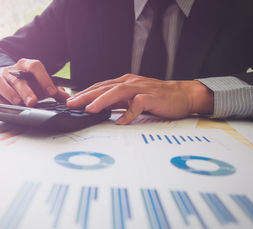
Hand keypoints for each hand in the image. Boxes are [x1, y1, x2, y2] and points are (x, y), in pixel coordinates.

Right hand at [0, 58, 69, 105]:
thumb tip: (67, 98)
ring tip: (18, 103)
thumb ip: (55, 91)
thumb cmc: (28, 84)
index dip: (44, 79)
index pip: (35, 66)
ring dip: (10, 93)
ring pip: (1, 82)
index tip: (52, 93)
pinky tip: (5, 106)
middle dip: (26, 91)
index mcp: (26, 65)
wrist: (8, 80)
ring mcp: (0, 78)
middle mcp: (12, 70)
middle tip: (33, 102)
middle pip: (19, 78)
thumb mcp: (41, 85)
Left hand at [66, 74, 212, 123]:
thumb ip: (118, 102)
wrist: (183, 95)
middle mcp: (131, 83)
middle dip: (86, 96)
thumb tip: (99, 110)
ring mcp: (141, 89)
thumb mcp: (133, 97)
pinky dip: (128, 113)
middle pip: (104, 87)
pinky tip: (120, 121)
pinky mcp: (152, 98)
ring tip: (88, 109)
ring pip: (118, 92)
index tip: (70, 101)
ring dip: (102, 100)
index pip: (100, 86)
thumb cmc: (157, 97)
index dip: (84, 93)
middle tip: (71, 104)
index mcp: (125, 82)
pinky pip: (138, 105)